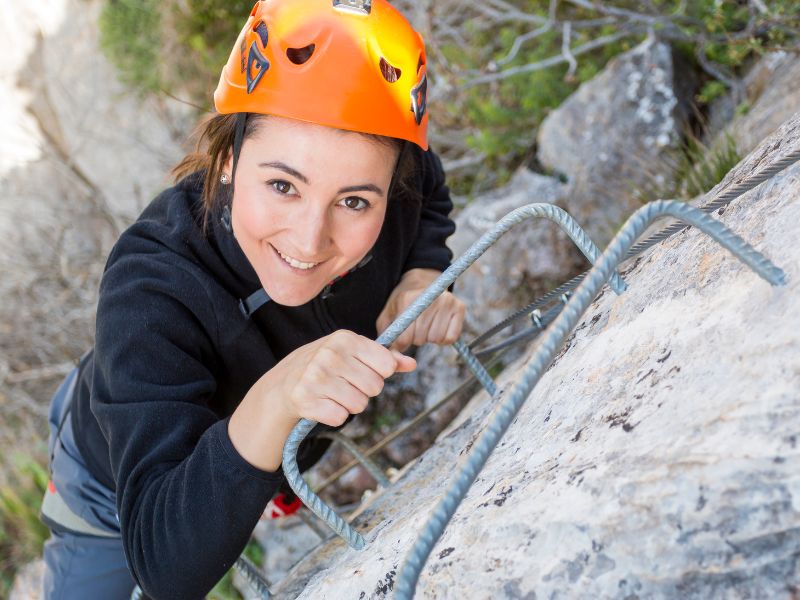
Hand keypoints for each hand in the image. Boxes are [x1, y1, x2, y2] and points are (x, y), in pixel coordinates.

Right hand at [265, 330, 415, 427]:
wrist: (285, 382)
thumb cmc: (327, 364)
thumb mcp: (354, 352)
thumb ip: (385, 357)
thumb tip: (412, 364)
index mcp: (345, 338)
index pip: (386, 365)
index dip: (379, 373)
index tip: (364, 370)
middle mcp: (329, 354)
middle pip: (375, 388)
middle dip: (364, 391)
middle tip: (346, 384)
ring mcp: (315, 377)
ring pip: (359, 405)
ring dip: (350, 405)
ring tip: (334, 394)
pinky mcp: (305, 399)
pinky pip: (340, 418)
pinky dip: (335, 415)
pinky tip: (323, 404)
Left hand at [376, 268, 464, 351]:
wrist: (422, 282)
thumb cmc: (403, 303)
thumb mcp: (388, 314)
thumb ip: (387, 335)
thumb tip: (394, 358)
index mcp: (407, 299)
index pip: (405, 337)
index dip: (402, 343)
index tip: (402, 338)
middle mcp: (430, 298)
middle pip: (420, 339)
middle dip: (415, 338)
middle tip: (416, 327)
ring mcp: (447, 301)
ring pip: (436, 339)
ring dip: (429, 338)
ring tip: (426, 325)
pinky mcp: (460, 307)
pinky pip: (450, 338)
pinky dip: (443, 338)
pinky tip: (438, 327)